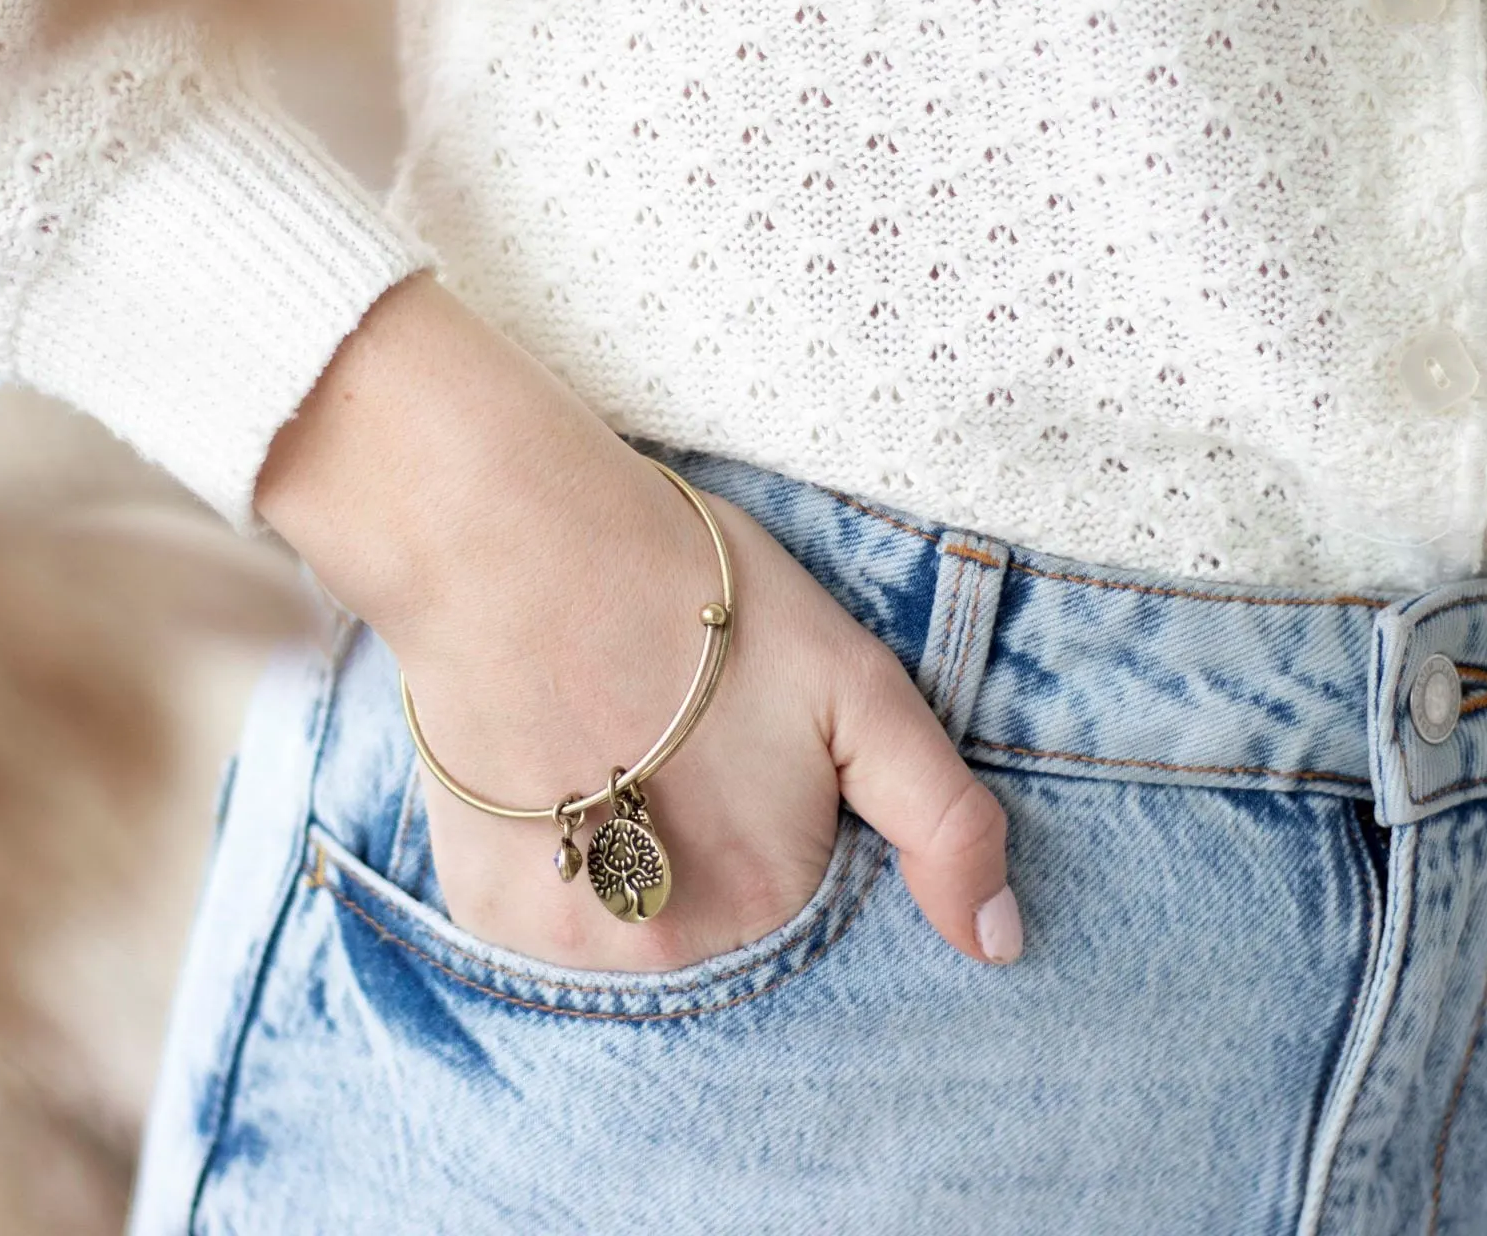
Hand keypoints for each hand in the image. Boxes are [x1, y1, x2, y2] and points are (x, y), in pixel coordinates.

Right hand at [257, 276, 1019, 970]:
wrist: (510, 538)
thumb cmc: (693, 594)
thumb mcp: (856, 688)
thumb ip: (943, 823)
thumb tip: (1003, 947)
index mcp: (774, 898)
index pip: (802, 909)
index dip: (781, 827)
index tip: (744, 755)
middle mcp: (669, 948)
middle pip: (709, 927)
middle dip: (702, 851)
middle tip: (672, 741)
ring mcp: (566, 940)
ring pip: (622, 928)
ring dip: (623, 867)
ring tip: (606, 752)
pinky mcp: (483, 912)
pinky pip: (540, 917)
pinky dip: (548, 862)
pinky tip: (548, 769)